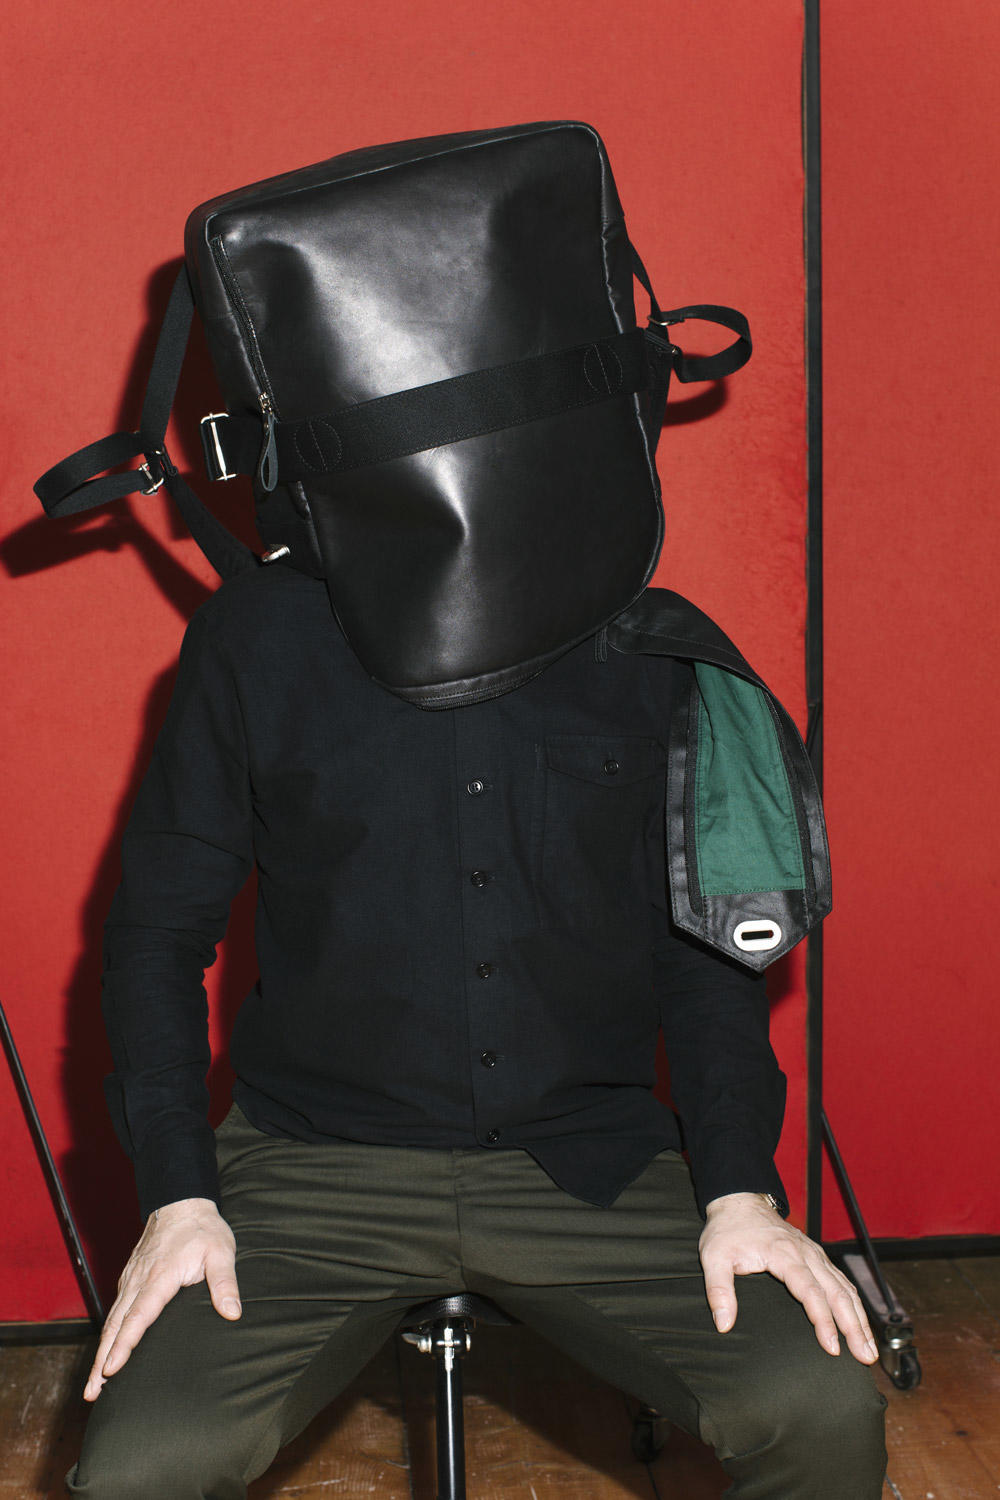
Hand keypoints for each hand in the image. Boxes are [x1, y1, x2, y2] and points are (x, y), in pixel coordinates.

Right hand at [84, 1197, 240, 1401]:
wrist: (181, 1202)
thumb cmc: (203, 1229)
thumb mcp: (221, 1252)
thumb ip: (225, 1283)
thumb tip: (232, 1313)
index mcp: (160, 1277)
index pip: (139, 1316)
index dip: (125, 1344)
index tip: (111, 1369)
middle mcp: (138, 1281)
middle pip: (116, 1326)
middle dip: (102, 1360)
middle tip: (92, 1393)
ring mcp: (131, 1280)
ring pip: (112, 1320)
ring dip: (101, 1351)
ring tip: (94, 1384)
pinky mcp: (130, 1279)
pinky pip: (116, 1310)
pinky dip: (107, 1334)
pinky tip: (106, 1352)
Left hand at [700, 1192, 878, 1364]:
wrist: (739, 1202)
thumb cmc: (728, 1230)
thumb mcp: (714, 1257)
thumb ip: (718, 1290)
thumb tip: (723, 1324)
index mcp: (784, 1254)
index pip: (810, 1291)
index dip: (823, 1320)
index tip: (832, 1347)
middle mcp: (806, 1253)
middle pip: (837, 1292)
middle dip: (854, 1326)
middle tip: (865, 1357)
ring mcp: (814, 1254)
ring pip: (845, 1288)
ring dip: (859, 1318)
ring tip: (869, 1349)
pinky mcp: (816, 1256)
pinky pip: (841, 1281)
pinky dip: (854, 1303)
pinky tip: (860, 1322)